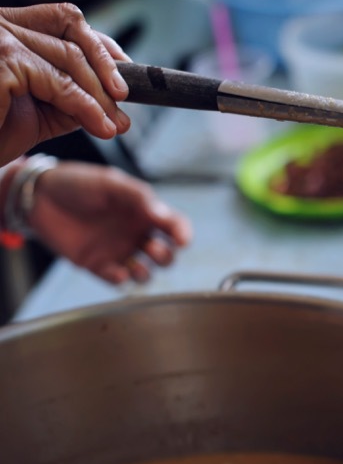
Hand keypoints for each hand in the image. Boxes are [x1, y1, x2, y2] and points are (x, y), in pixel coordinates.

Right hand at [0, 3, 130, 164]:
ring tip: (116, 126)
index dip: (101, 44)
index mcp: (8, 28)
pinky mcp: (2, 60)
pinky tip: (102, 127)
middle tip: (126, 108)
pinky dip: (88, 108)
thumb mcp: (40, 109)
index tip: (126, 70)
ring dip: (102, 97)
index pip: (64, 19)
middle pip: (72, 37)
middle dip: (107, 75)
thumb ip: (71, 94)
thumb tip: (113, 97)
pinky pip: (61, 84)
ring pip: (71, 59)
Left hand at [28, 162, 190, 283]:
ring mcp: (118, 250)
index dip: (183, 233)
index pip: (174, 225)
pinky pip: (116, 279)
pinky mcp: (97, 264)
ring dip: (147, 273)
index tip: (182, 240)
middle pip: (165, 254)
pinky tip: (117, 273)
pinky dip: (121, 279)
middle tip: (153, 249)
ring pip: (145, 271)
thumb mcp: (111, 183)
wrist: (38, 196)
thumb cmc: (77, 183)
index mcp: (144, 212)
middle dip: (166, 256)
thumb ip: (138, 198)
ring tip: (138, 267)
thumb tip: (163, 216)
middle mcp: (136, 233)